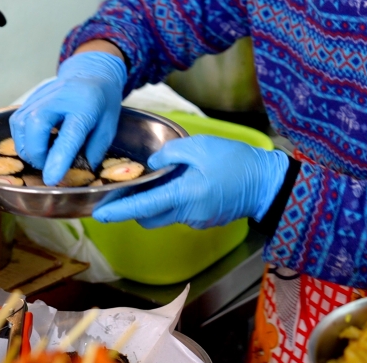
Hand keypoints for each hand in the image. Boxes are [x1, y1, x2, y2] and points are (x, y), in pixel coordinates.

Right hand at [10, 50, 126, 185]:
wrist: (92, 72)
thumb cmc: (103, 102)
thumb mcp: (109, 127)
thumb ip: (94, 150)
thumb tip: (80, 173)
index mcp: (85, 105)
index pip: (69, 134)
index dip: (58, 159)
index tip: (51, 179)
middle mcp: (61, 96)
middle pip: (36, 124)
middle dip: (36, 153)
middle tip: (47, 165)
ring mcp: (43, 94)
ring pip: (21, 123)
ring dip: (27, 147)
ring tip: (42, 155)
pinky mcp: (31, 97)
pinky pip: (17, 120)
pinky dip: (22, 137)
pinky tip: (35, 143)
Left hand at [92, 135, 289, 228]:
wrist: (267, 182)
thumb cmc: (235, 161)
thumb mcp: (200, 146)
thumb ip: (170, 153)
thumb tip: (152, 166)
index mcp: (184, 195)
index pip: (143, 207)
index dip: (119, 211)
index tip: (100, 213)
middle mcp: (187, 214)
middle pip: (148, 217)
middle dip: (133, 208)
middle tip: (125, 189)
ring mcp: (196, 220)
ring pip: (164, 214)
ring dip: (154, 202)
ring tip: (156, 179)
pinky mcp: (204, 220)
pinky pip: (179, 212)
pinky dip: (172, 200)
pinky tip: (181, 182)